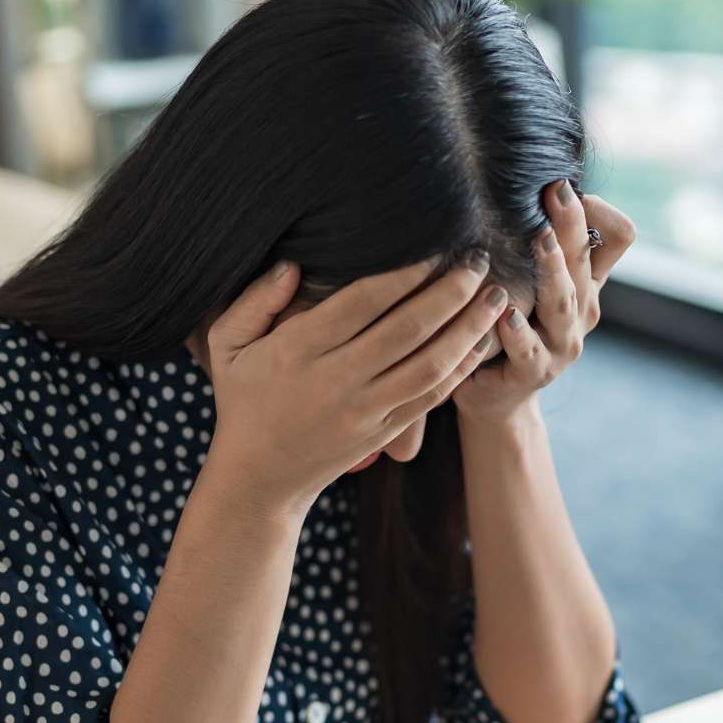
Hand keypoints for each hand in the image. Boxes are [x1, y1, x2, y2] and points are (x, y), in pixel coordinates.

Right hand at [203, 254, 506, 515]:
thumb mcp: (226, 346)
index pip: (361, 303)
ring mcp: (364, 411)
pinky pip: (430, 397)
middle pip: (406, 330)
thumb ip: (254, 302)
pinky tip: (481, 341)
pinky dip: (461, 368)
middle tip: (478, 258)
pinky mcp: (383, 432)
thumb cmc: (244, 399)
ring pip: (429, 365)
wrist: (259, 478)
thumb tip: (292, 266)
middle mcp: (336, 381)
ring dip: (468, 329)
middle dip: (450, 292)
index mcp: (298, 351)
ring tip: (495, 297)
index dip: (404, 273)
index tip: (434, 244)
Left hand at [454, 181, 635, 421]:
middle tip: (555, 190)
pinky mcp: (534, 372)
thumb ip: (545, 242)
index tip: (561, 188)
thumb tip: (541, 180)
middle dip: (570, 224)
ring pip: (563, 302)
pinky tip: (504, 313)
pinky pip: (528, 350)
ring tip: (538, 240)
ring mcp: (562, 344)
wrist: (495, 393)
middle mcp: (582, 310)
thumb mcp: (535, 281)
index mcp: (587, 282)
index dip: (596, 211)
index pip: (617, 236)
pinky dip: (517, 331)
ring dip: (551, 269)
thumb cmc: (511, 324)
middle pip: (586, 260)